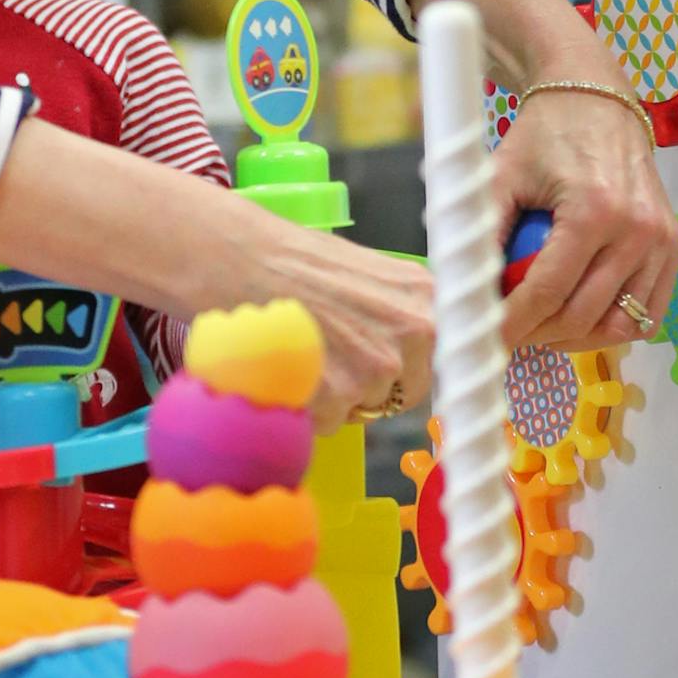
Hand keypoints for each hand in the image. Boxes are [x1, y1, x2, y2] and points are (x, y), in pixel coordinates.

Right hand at [0, 121, 430, 433]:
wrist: (231, 255)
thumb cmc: (286, 258)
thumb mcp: (363, 272)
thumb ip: (395, 311)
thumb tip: (418, 355)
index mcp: (427, 295)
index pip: (446, 358)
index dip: (414, 369)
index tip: (395, 372)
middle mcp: (416, 331)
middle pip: (402, 391)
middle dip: (365, 383)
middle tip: (321, 349)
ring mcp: (378, 366)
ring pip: (359, 408)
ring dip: (327, 394)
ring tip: (293, 348)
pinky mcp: (339, 396)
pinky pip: (324, 422)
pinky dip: (299, 404)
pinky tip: (279, 363)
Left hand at [494, 84, 677, 351]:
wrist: (596, 103)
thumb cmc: (544, 136)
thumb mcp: (502, 173)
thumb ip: (483, 227)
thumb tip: (462, 283)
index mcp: (593, 212)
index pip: (549, 291)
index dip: (515, 323)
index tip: (489, 339)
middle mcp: (637, 231)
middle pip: (584, 315)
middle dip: (540, 335)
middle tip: (509, 335)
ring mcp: (663, 242)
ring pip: (622, 324)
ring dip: (579, 339)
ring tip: (542, 330)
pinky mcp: (675, 246)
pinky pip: (650, 311)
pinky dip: (616, 325)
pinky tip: (581, 319)